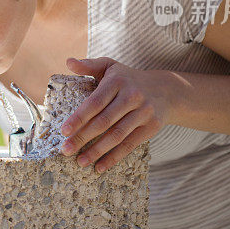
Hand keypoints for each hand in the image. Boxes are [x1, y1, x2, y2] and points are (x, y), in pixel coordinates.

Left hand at [60, 56, 174, 172]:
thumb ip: (89, 65)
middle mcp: (132, 96)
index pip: (95, 102)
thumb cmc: (128, 79)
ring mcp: (144, 112)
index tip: (63, 131)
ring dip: (97, 151)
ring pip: (117, 136)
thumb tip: (69, 62)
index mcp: (117, 81)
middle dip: (83, 137)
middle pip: (104, 121)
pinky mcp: (152, 127)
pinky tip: (100, 167)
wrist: (166, 90)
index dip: (79, 117)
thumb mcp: (110, 67)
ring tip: (80, 162)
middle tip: (65, 150)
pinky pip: (130, 145)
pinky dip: (114, 157)